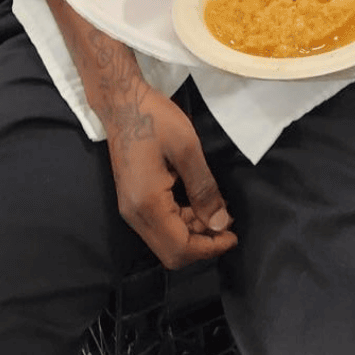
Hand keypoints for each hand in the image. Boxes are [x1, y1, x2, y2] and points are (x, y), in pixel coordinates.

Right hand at [98, 67, 236, 269]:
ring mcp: (130, 208)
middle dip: (202, 244)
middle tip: (227, 221)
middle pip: (171, 252)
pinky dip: (181, 221)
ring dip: (193, 232)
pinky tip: (198, 202)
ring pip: (165, 239)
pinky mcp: (132, 200)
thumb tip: (220, 223)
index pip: (180, 248)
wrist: (121, 102)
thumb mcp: (187, 149)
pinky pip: (159, 224)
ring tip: (219, 209)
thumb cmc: (154, 120)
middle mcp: (135, 215)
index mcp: (147, 205)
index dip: (210, 248)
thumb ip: (204, 189)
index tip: (233, 235)